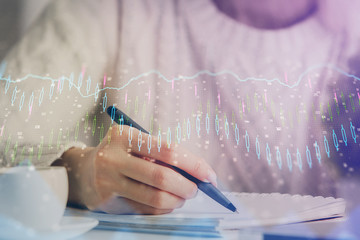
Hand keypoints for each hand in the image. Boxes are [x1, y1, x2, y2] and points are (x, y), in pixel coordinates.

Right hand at [54, 125, 216, 213]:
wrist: (81, 171)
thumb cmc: (119, 154)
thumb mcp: (135, 143)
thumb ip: (161, 155)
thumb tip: (197, 173)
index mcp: (124, 136)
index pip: (168, 150)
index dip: (194, 164)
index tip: (209, 175)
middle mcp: (113, 158)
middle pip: (162, 176)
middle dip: (187, 186)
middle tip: (196, 190)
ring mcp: (108, 181)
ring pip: (155, 197)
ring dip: (177, 200)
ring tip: (183, 197)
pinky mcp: (108, 202)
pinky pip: (145, 210)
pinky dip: (164, 209)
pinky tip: (168, 203)